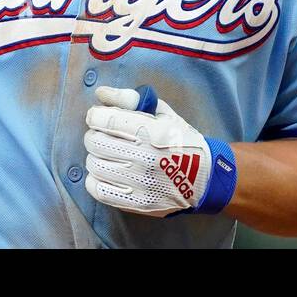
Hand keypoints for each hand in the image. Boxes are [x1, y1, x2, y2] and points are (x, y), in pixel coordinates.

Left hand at [83, 85, 236, 216]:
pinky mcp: (136, 202)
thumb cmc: (180, 140)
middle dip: (95, 135)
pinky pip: (98, 189)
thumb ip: (130, 99)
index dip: (95, 116)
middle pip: (95, 142)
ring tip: (108, 154)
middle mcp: (145, 158)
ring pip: (94, 165)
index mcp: (153, 132)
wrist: (203, 178)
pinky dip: (95, 178)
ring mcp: (140, 183)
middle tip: (104, 135)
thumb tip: (101, 93)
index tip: (98, 117)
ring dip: (96, 156)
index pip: (105, 120)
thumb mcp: (162, 113)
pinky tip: (107, 172)